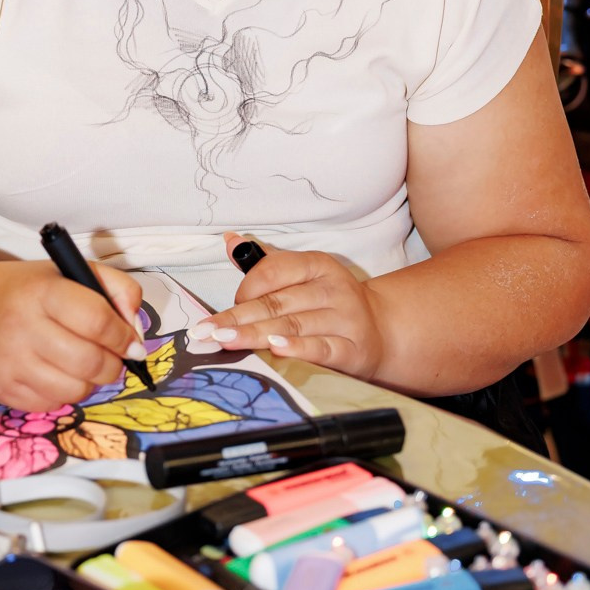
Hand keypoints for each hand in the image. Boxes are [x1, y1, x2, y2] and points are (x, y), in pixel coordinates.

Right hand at [0, 258, 144, 409]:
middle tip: (113, 357)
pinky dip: (67, 392)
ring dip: (92, 381)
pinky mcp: (4, 390)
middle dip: (113, 364)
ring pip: (76, 390)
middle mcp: (22, 327)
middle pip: (90, 361)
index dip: (123, 336)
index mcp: (43, 292)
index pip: (97, 320)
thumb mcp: (72, 273)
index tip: (131, 342)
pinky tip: (58, 372)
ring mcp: (10, 363)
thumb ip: (115, 289)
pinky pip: (55, 404)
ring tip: (84, 363)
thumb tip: (134, 331)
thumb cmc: (29, 291)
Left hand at [191, 234, 383, 378]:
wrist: (382, 330)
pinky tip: (275, 350)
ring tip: (226, 341)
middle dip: (237, 318)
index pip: (274, 271)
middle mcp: (333, 289)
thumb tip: (229, 240)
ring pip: (294, 325)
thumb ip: (266, 263)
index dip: (246, 288)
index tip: (227, 308)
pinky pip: (322, 348)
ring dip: (256, 334)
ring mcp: (345, 319)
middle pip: (277, 303)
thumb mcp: (303, 276)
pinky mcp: (353, 349)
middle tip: (207, 331)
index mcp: (317, 265)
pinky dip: (298, 349)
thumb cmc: (330, 302)